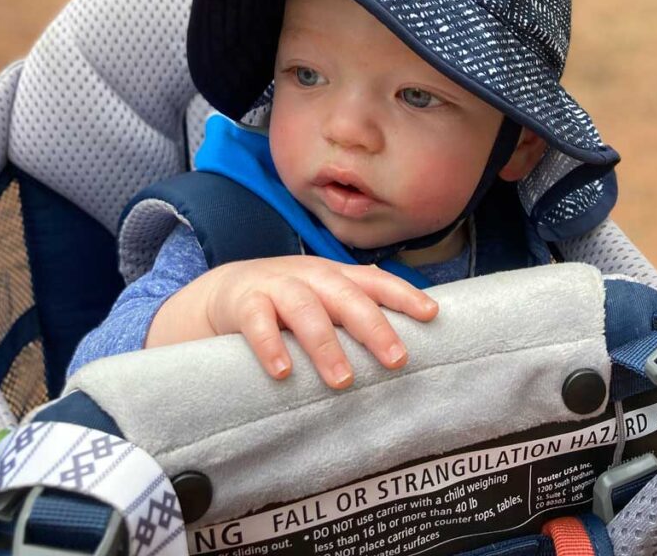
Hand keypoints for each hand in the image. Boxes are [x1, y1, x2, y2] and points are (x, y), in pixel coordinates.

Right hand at [145, 255, 437, 388]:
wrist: (225, 293)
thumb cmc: (287, 304)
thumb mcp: (323, 301)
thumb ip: (355, 314)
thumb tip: (406, 345)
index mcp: (334, 276)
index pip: (374, 281)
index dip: (403, 295)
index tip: (431, 314)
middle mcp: (309, 276)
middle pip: (345, 295)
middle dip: (373, 325)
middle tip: (397, 359)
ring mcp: (275, 285)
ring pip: (305, 308)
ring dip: (326, 343)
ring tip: (342, 380)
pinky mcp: (244, 302)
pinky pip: (257, 321)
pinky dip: (270, 344)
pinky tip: (283, 372)